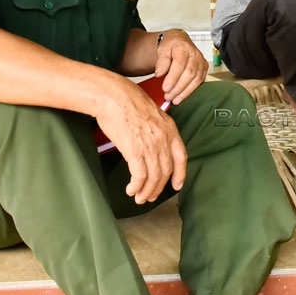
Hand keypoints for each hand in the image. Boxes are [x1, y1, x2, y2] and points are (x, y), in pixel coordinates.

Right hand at [95, 81, 186, 203]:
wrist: (114, 97)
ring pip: (154, 177)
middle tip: (150, 196)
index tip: (177, 185)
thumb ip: (158, 131)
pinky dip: (136, 186)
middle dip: (158, 187)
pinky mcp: (135, 150)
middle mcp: (163, 139)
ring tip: (139, 197)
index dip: (180, 174)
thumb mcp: (153, 115)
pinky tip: (131, 190)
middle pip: (166, 170)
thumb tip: (155, 146)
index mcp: (170, 129)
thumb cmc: (128, 103)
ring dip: (146, 191)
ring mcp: (150, 145)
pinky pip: (139, 176)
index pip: (181, 157)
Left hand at [154, 29, 208, 104]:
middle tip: (168, 95)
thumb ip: (161, 61)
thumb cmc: (172, 45)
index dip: (173, 77)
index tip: (165, 87)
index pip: (180, 64)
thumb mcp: (162, 49)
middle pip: (189, 73)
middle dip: (178, 87)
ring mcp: (201, 62)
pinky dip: (190, 91)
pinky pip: (199, 82)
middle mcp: (195, 55)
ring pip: (196, 79)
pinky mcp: (204, 69)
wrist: (180, 42)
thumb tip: (159, 73)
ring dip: (184, 92)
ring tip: (174, 99)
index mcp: (183, 47)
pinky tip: (181, 96)